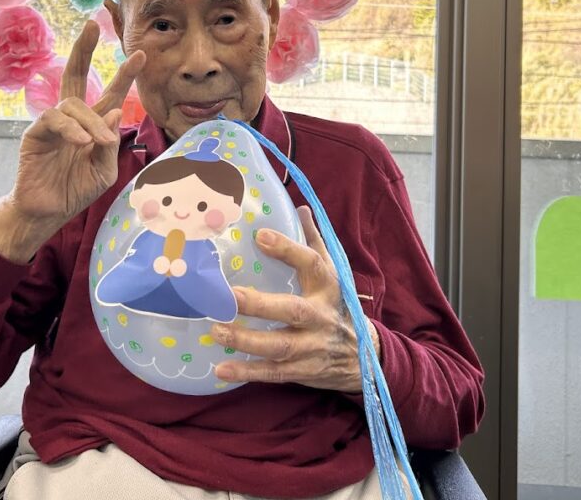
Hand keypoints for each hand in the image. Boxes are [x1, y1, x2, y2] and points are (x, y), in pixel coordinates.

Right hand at [0, 21, 145, 262]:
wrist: (47, 212)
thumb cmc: (75, 190)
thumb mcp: (104, 171)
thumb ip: (110, 144)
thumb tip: (114, 111)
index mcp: (92, 124)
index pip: (110, 94)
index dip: (124, 75)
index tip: (141, 54)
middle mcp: (72, 118)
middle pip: (75, 74)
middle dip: (83, 49)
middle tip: (92, 24)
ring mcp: (52, 123)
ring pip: (73, 104)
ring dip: (91, 121)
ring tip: (98, 144)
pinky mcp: (35, 133)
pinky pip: (54, 120)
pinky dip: (71, 129)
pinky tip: (81, 143)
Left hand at [212, 207, 379, 392]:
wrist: (364, 358)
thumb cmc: (337, 305)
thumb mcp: (334, 272)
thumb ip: (314, 241)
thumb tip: (300, 207)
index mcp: (328, 286)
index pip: (311, 263)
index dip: (287, 248)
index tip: (259, 235)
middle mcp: (321, 316)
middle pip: (292, 310)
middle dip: (260, 304)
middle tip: (229, 296)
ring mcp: (312, 346)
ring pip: (279, 345)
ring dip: (246, 340)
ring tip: (216, 330)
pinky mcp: (303, 370)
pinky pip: (274, 373)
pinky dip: (248, 372)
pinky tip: (221, 368)